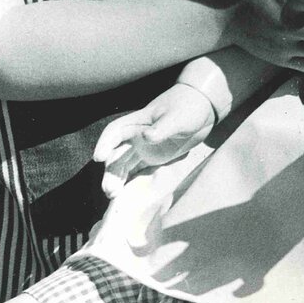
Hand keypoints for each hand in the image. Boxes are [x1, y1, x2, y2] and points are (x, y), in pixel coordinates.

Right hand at [94, 85, 215, 196]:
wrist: (204, 109)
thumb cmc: (189, 107)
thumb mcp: (177, 117)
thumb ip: (162, 128)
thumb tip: (146, 137)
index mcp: (138, 122)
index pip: (114, 132)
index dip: (104, 144)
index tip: (99, 158)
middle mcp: (136, 136)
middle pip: (116, 154)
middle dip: (110, 171)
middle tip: (109, 190)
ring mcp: (144, 148)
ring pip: (123, 165)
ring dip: (117, 179)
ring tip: (112, 195)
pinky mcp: (153, 157)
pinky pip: (136, 170)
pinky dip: (129, 181)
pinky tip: (124, 195)